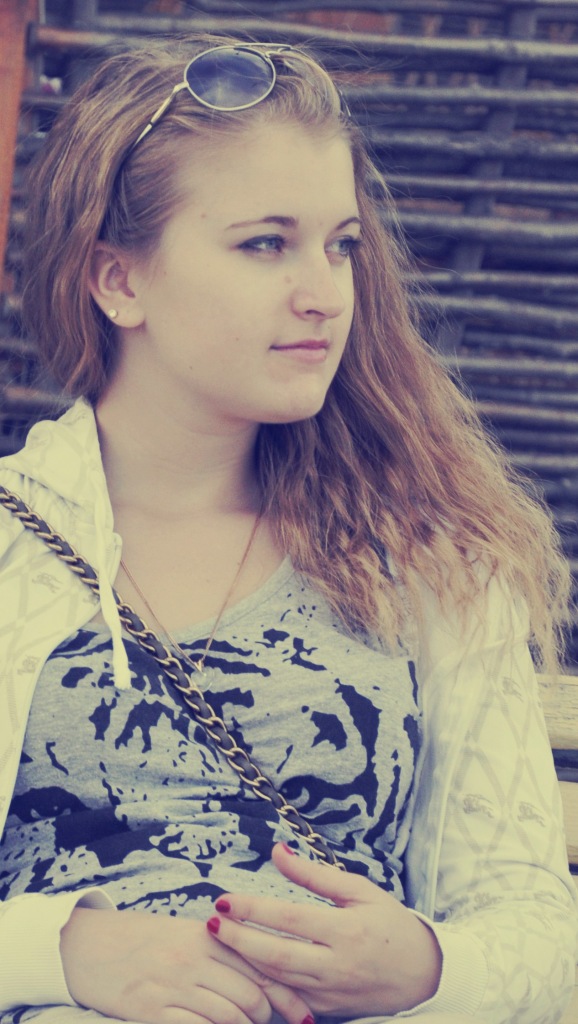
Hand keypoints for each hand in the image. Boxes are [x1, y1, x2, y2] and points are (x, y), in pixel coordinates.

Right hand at [60, 905, 312, 1023]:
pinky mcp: (151, 1010)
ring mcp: (173, 985)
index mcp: (207, 935)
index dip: (289, 994)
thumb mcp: (186, 934)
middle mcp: (194, 957)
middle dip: (272, 1018)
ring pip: (230, 1016)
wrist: (91, 946)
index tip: (307, 1014)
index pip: (260, 964)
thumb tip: (266, 974)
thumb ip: (223, 949)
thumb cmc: (145, 941)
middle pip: (252, 994)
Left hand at [206, 842, 441, 1017]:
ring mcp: (330, 993)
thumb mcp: (359, 891)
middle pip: (276, 955)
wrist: (423, 976)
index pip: (289, 919)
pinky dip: (263, 983)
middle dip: (238, 940)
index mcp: (346, 931)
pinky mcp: (326, 1010)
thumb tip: (277, 852)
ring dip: (244, 961)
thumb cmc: (391, 925)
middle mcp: (336, 965)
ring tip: (220, 940)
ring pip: (277, 981)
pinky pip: (287, 999)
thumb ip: (315, 874)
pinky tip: (243, 967)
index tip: (225, 900)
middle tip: (210, 923)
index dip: (254, 909)